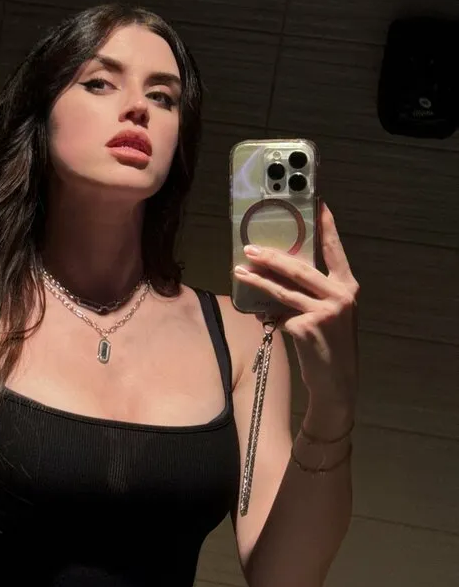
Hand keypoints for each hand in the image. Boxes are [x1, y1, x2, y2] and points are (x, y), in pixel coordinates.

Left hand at [233, 202, 358, 413]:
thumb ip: (313, 295)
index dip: (327, 227)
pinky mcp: (306, 328)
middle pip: (299, 269)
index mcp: (348, 287)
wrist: (336, 382)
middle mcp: (340, 296)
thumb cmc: (330, 346)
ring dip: (257, 281)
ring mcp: (324, 312)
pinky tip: (262, 319)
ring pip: (282, 290)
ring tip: (239, 271)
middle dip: (272, 256)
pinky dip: (268, 317)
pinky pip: (279, 315)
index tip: (318, 204)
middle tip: (250, 247)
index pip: (335, 251)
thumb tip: (277, 278)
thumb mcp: (330, 315)